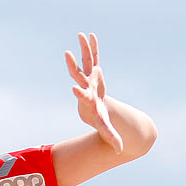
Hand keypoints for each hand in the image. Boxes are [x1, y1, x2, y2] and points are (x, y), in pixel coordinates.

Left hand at [66, 32, 122, 151]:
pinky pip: (93, 57)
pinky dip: (93, 48)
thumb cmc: (99, 119)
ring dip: (84, 49)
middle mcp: (86, 86)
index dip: (79, 93)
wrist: (93, 111)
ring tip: (81, 35)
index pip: (83, 96)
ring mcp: (89, 77)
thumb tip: (119, 151)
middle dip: (72, 65)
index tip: (74, 88)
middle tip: (66, 55)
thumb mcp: (105, 128)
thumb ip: (111, 137)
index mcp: (88, 100)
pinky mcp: (94, 72)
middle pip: (78, 74)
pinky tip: (91, 36)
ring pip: (85, 61)